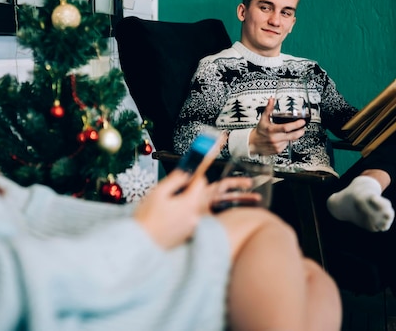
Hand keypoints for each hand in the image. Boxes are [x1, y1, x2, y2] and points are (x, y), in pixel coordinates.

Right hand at [134, 170, 251, 249]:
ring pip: (218, 208)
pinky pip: (208, 218)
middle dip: (235, 187)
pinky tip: (223, 210)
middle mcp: (197, 214)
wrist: (140, 246)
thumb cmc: (146, 219)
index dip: (206, 164)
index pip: (202, 180)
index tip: (217, 149)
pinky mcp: (192, 233)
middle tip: (249, 182)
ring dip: (235, 201)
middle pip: (219, 196)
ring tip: (255, 199)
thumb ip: (176, 180)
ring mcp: (196, 225)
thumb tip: (188, 172)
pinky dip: (216, 212)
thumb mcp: (158, 194)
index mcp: (189, 203)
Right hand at [249, 97, 305, 154]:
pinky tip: (283, 138)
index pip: (286, 127)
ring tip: (290, 132)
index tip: (302, 122)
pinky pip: (287, 145)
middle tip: (302, 128)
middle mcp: (274, 138)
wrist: (252, 143)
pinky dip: (287, 141)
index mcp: (270, 130)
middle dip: (300, 132)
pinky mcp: (278, 150)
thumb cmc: (259, 131)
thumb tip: (271, 99)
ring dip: (293, 136)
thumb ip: (268, 109)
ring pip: (290, 140)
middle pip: (292, 136)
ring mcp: (276, 145)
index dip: (296, 125)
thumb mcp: (263, 119)